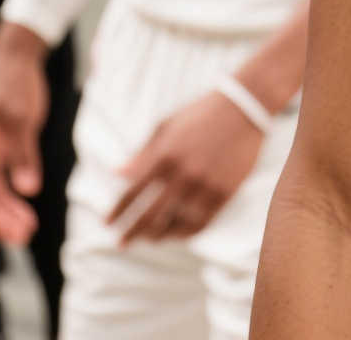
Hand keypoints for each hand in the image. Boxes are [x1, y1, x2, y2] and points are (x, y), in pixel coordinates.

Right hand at [0, 23, 49, 247]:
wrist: (15, 57)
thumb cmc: (17, 84)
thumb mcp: (24, 118)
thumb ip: (24, 154)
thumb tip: (27, 189)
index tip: (13, 232)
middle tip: (23, 237)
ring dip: (4, 210)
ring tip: (26, 229)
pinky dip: (8, 194)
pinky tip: (23, 206)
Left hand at [107, 89, 265, 245]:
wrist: (244, 108)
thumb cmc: (200, 113)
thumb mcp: (166, 126)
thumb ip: (143, 153)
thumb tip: (118, 174)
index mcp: (164, 156)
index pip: (133, 193)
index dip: (117, 211)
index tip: (107, 224)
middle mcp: (182, 174)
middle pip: (150, 215)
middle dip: (132, 232)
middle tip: (122, 243)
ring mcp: (204, 185)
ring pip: (175, 224)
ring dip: (158, 236)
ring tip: (150, 240)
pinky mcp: (225, 192)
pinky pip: (201, 222)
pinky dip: (186, 233)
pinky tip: (177, 235)